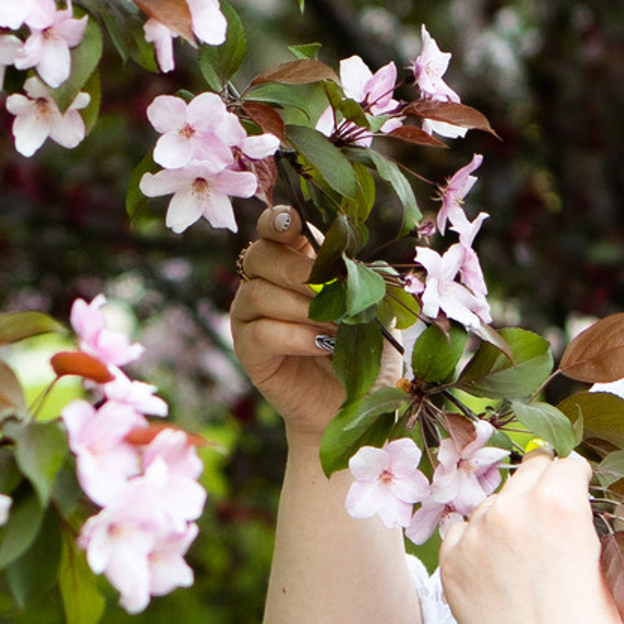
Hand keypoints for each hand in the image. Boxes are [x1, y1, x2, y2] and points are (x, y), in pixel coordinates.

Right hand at [229, 204, 343, 439]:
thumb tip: (356, 262)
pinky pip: (261, 332)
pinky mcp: (248, 352)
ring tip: (334, 325)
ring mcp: (250, 318)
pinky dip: (295, 335)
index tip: (294, 226)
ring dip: (301, 307)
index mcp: (294, 263)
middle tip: (327, 287)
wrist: (354, 403)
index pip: (274, 229)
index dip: (278, 221)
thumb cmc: (364, 351)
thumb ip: (363, 280)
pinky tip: (323, 344)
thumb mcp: (374, 309)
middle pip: (259, 256)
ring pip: (258, 294)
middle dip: (295, 269)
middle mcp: (264, 284)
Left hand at [438, 451, 623, 623]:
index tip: (574, 495)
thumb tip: (565, 494)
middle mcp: (511, 510)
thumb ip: (577, 517)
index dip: (574, 482)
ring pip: (492, 503)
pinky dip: (476, 544)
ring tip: (524, 561)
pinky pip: (460, 532)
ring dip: (507, 517)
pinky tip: (496, 574)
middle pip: (526, 472)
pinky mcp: (451, 565)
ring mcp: (475, 537)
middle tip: (549, 524)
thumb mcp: (604, 558)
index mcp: (559, 502)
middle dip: (540, 491)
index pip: (564, 463)